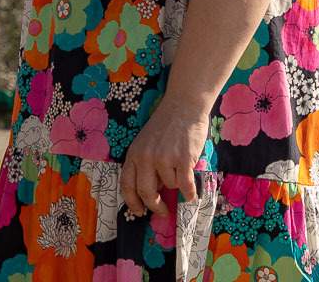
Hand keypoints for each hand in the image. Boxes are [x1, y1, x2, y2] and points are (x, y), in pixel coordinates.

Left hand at [119, 94, 206, 216]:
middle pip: (146, 192)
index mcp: (134, 154)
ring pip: (170, 186)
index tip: (138, 212)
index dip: (132, 202)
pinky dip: (189, 192)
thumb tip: (151, 192)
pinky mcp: (183, 158)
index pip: (127, 184)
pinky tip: (191, 194)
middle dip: (154, 206)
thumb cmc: (165, 125)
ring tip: (180, 170)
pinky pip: (185, 185)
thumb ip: (144, 164)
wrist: (183, 106)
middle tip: (161, 211)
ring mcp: (164, 158)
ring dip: (176, 184)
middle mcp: (146, 157)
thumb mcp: (145, 143)